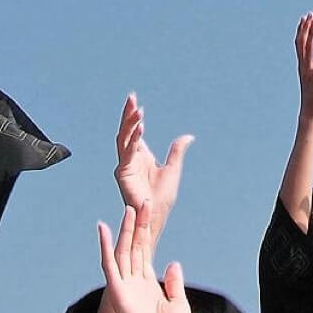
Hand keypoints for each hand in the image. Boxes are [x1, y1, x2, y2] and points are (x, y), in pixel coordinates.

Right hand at [97, 203, 190, 312]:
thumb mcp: (179, 304)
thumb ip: (174, 282)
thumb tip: (173, 263)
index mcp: (148, 284)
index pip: (144, 252)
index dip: (145, 232)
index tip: (147, 212)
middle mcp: (134, 282)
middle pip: (134, 247)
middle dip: (137, 225)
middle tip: (140, 202)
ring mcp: (125, 285)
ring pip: (122, 251)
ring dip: (125, 230)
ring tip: (129, 209)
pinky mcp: (117, 291)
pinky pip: (109, 264)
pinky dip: (105, 246)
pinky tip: (103, 228)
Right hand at [115, 94, 193, 220]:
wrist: (156, 215)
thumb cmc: (163, 197)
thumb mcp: (173, 169)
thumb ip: (176, 151)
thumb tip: (189, 137)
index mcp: (140, 155)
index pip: (134, 130)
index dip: (133, 115)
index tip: (134, 99)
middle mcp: (130, 158)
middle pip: (126, 130)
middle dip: (127, 114)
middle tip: (131, 97)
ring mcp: (125, 164)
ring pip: (124, 138)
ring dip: (129, 123)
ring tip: (137, 109)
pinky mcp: (123, 172)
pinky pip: (127, 152)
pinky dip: (133, 139)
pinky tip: (141, 127)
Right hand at [295, 13, 312, 121]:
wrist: (311, 111)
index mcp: (302, 65)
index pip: (299, 43)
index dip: (301, 31)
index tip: (304, 19)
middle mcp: (303, 65)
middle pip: (302, 42)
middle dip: (305, 27)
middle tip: (310, 14)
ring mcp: (309, 70)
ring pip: (308, 47)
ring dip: (311, 32)